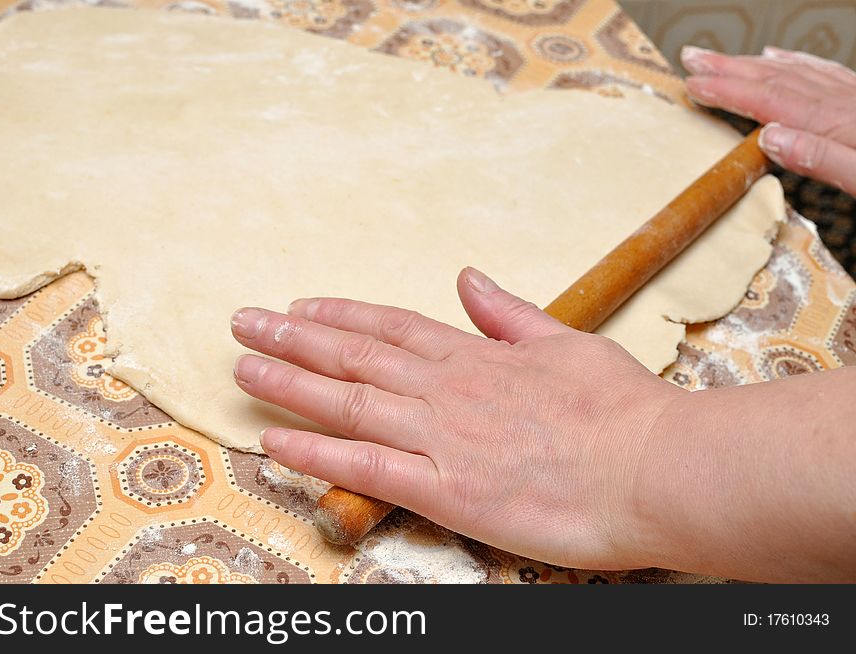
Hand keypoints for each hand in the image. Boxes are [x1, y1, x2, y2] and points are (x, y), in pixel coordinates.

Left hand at [230, 267, 681, 569]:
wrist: (656, 467)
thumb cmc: (621, 409)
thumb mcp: (565, 342)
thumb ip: (509, 314)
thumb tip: (470, 277)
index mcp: (477, 357)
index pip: (391, 327)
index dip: (339, 316)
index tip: (298, 306)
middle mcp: (447, 391)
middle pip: (353, 357)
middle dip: (292, 339)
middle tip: (243, 323)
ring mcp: (442, 439)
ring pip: (347, 404)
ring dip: (288, 385)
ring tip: (242, 368)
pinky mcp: (448, 490)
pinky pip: (367, 467)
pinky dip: (316, 453)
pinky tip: (275, 440)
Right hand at [681, 45, 855, 194]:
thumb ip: (819, 158)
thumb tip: (770, 138)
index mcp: (837, 123)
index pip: (769, 100)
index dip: (728, 91)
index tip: (695, 84)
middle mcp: (842, 103)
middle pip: (775, 78)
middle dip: (728, 67)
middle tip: (694, 59)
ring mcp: (852, 97)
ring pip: (793, 70)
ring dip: (751, 63)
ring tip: (721, 59)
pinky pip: (821, 71)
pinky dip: (793, 61)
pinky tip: (778, 57)